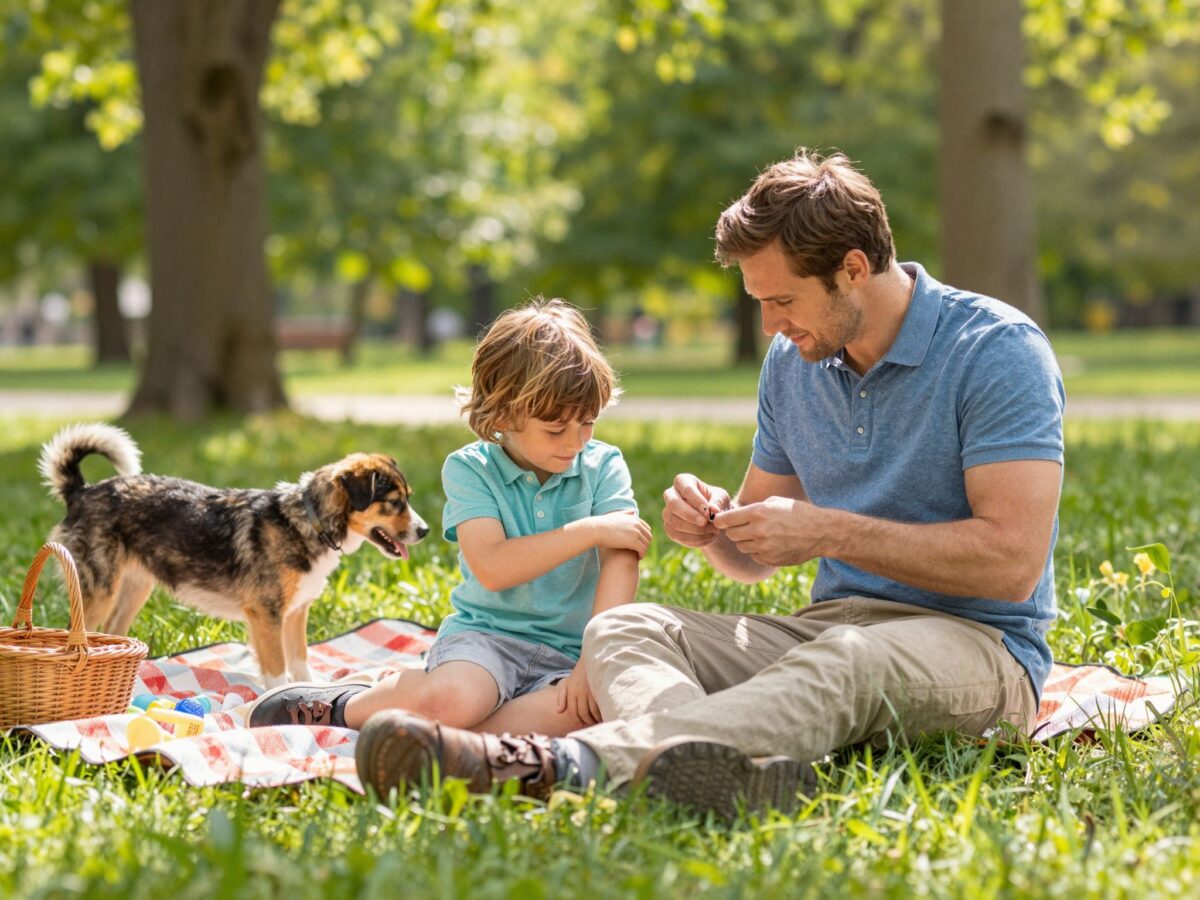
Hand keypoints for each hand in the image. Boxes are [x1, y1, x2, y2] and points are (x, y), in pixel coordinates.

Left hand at [556, 661, 600, 725]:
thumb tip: (559, 711)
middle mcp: (579, 692)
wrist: (592, 658)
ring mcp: (590, 691)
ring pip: (592, 712)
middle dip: (586, 721)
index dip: (577, 720)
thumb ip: (561, 696)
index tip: (582, 724)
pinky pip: (600, 706)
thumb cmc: (579, 672)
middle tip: (591, 724)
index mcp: (571, 691)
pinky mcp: (600, 690)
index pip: (573, 711)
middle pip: (582, 713)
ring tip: (598, 722)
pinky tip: (603, 715)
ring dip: (595, 719)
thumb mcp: (567, 682)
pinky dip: (602, 713)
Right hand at [588, 511, 652, 557]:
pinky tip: (637, 558)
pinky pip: (642, 550)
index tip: (640, 544)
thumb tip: (633, 512)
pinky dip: (642, 554)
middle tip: (640, 551)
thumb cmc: (603, 524)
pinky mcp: (633, 541)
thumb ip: (626, 513)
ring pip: (646, 544)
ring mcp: (636, 532)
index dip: (645, 538)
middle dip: (645, 544)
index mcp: (634, 519)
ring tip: (639, 555)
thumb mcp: (616, 515)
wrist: (596, 530)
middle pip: (648, 537)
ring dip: (644, 551)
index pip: (647, 529)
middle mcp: (637, 524)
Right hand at [661, 473, 731, 547]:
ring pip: (674, 522)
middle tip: (704, 522)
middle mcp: (671, 495)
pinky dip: (694, 539)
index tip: (708, 511)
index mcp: (683, 481)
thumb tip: (713, 509)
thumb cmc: (715, 501)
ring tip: (713, 530)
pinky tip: (708, 537)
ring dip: (694, 529)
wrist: (712, 518)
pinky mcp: (669, 528)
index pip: (686, 488)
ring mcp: (667, 512)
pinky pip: (678, 536)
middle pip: (673, 504)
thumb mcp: (722, 498)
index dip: (696, 500)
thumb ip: (719, 501)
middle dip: (689, 515)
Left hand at [712, 496, 827, 565]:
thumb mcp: (775, 502)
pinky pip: (753, 555)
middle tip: (743, 526)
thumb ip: (754, 508)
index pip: (725, 520)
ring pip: (741, 546)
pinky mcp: (769, 559)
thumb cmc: (797, 512)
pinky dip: (757, 550)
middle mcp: (758, 531)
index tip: (719, 521)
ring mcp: (763, 547)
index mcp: (758, 513)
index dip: (720, 520)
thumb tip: (734, 515)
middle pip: (731, 534)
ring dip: (746, 541)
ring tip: (760, 534)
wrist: (820, 532)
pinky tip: (770, 543)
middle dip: (734, 530)